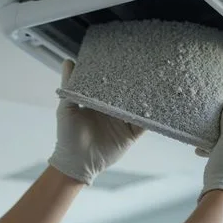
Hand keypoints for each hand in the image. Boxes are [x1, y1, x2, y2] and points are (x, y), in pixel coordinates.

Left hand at [48, 60, 144, 184]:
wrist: (76, 163)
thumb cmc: (67, 135)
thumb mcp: (66, 108)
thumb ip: (69, 86)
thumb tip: (68, 62)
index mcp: (98, 101)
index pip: (110, 83)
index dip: (117, 73)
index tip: (124, 59)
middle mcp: (112, 109)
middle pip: (127, 93)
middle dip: (135, 83)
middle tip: (144, 67)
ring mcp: (123, 121)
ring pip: (138, 106)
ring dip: (146, 97)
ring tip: (154, 84)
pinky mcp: (131, 134)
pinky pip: (144, 123)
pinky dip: (151, 117)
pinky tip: (156, 108)